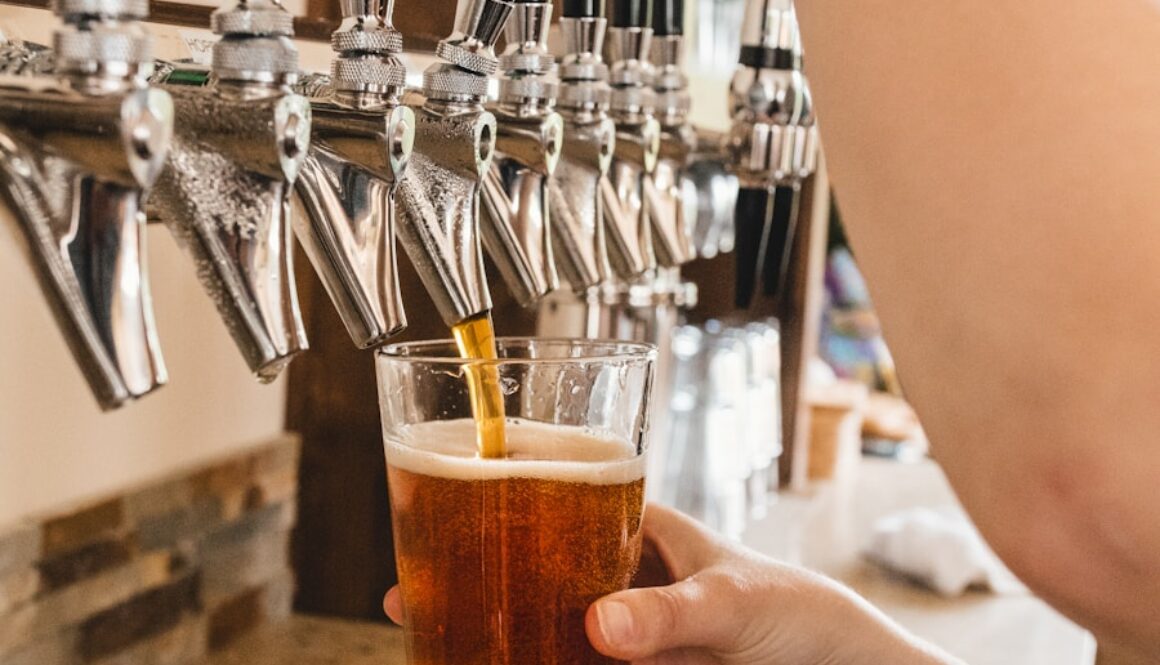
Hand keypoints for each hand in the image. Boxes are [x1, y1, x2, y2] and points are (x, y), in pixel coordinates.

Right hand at [384, 504, 960, 664]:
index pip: (554, 499)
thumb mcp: (734, 603)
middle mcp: (619, 575)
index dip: (493, 502)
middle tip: (406, 593)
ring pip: (539, 619)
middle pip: (529, 565)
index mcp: (639, 527)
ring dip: (490, 623)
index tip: (436, 513)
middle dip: (470, 572)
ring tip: (432, 635)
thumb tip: (601, 625)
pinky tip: (491, 662)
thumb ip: (671, 612)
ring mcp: (621, 628)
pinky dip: (526, 658)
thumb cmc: (796, 611)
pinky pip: (564, 661)